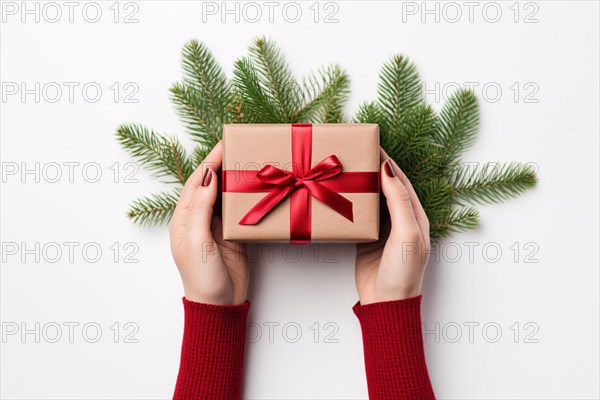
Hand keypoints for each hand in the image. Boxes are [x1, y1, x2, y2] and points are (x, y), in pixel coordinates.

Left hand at [168, 141, 248, 304]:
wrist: (219, 305)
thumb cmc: (201, 277)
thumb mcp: (196, 241)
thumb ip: (201, 208)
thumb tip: (209, 177)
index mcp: (185, 218)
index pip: (198, 182)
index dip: (210, 161)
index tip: (225, 144)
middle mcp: (200, 219)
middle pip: (213, 185)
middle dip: (225, 166)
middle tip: (242, 148)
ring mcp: (218, 227)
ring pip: (227, 196)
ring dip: (237, 180)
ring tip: (252, 162)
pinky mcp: (235, 235)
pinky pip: (241, 211)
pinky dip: (248, 198)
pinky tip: (257, 188)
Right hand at [355, 149, 430, 304]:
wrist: (386, 302)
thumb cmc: (403, 270)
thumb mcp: (407, 233)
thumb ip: (400, 202)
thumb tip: (389, 171)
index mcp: (415, 216)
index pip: (401, 181)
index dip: (388, 162)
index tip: (373, 146)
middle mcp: (400, 220)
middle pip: (385, 188)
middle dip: (372, 170)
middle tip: (355, 153)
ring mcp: (383, 229)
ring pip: (371, 200)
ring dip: (361, 185)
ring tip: (346, 168)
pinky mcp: (366, 238)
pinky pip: (359, 215)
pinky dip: (351, 203)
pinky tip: (341, 193)